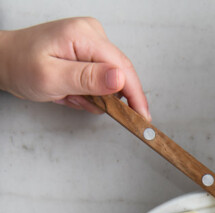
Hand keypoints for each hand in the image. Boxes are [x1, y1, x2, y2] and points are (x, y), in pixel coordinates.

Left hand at [0, 17, 148, 117]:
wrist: (6, 61)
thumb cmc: (22, 66)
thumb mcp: (52, 77)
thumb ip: (87, 79)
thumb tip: (120, 79)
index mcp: (83, 35)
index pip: (122, 68)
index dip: (135, 96)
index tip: (143, 119)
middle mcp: (91, 34)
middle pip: (120, 74)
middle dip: (105, 97)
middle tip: (79, 102)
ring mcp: (91, 42)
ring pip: (110, 81)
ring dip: (92, 96)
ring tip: (68, 94)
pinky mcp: (89, 52)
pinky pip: (101, 80)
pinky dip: (88, 92)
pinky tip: (71, 90)